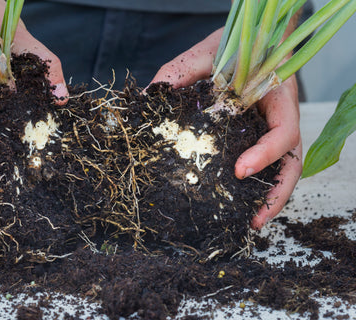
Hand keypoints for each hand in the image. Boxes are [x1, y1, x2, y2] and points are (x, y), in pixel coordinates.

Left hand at [149, 28, 301, 229]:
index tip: (240, 170)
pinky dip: (259, 185)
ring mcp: (271, 128)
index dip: (266, 153)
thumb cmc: (232, 44)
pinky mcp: (259, 136)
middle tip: (255, 220)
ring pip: (283, 167)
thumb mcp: (205, 51)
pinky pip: (266, 162)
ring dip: (270, 197)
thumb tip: (146, 99)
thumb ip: (179, 72)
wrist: (248, 40)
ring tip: (251, 222)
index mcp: (275, 94)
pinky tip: (241, 202)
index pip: (283, 129)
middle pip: (290, 159)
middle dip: (276, 193)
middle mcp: (279, 115)